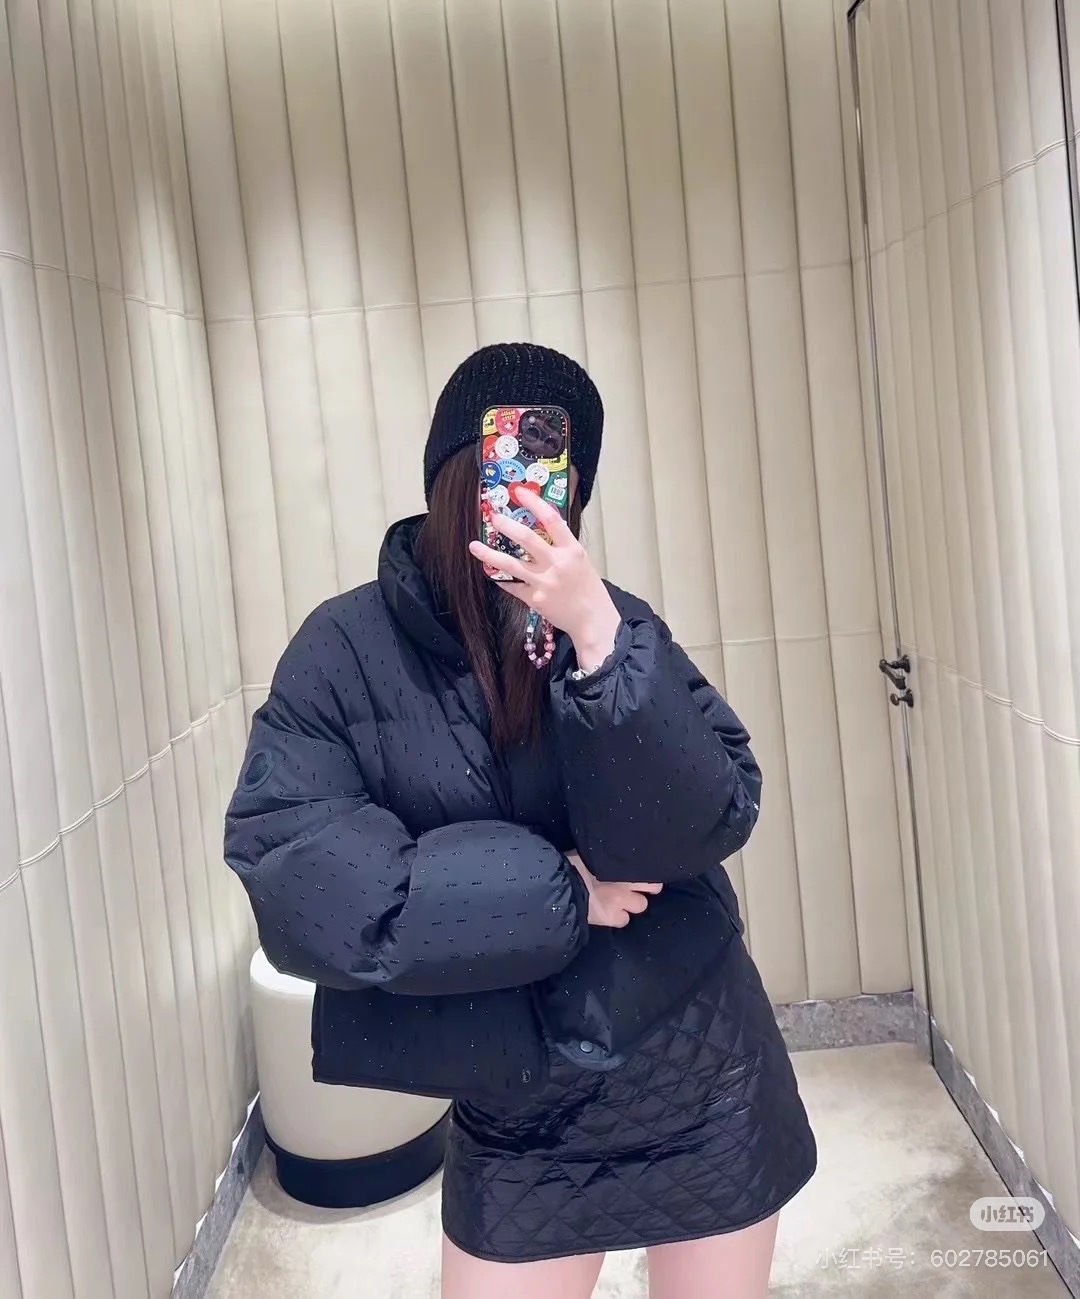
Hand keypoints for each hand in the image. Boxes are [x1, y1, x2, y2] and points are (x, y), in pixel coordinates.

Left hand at [468, 488, 621, 669]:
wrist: (593, 620)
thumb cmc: (589, 589)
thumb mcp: (581, 560)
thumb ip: (563, 545)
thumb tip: (543, 526)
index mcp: (572, 550)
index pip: (551, 519)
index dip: (534, 503)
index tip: (519, 492)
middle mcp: (557, 564)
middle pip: (526, 539)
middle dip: (506, 525)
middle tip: (493, 517)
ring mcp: (544, 583)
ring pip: (511, 565)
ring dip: (489, 554)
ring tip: (474, 546)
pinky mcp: (535, 600)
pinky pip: (513, 587)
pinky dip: (502, 580)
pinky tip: (494, 575)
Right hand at [566, 850, 662, 928]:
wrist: (557, 888)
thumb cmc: (570, 864)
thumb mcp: (589, 852)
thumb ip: (604, 856)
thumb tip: (609, 853)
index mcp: (621, 862)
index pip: (648, 867)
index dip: (646, 870)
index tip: (640, 870)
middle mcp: (627, 882)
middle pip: (654, 887)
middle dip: (646, 887)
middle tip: (636, 886)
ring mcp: (621, 902)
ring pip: (641, 905)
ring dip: (632, 903)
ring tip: (621, 901)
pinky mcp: (611, 918)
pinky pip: (623, 921)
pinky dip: (617, 917)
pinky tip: (609, 913)